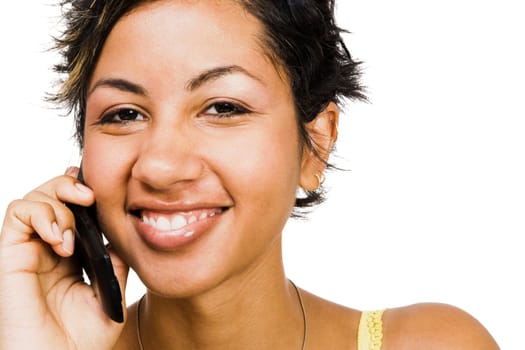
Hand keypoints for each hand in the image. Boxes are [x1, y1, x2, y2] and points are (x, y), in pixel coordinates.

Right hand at [0, 168, 128, 349]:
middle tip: (89, 198)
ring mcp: (29, 251)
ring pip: (34, 199)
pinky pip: (17, 213)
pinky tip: (60, 241)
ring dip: (58, 204)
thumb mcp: (110, 295)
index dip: (83, 193)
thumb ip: (115, 262)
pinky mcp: (11, 256)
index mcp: (71, 256)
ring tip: (72, 237)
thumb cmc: (82, 340)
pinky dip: (41, 214)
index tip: (100, 191)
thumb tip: (121, 235)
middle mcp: (48, 250)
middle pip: (52, 195)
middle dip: (71, 186)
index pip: (73, 210)